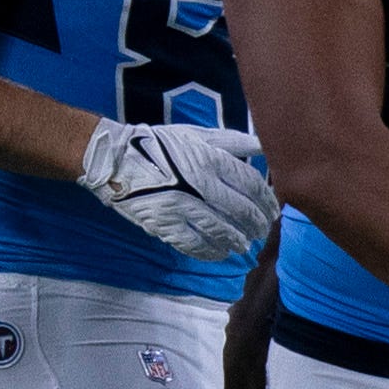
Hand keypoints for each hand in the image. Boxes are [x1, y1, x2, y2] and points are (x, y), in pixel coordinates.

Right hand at [81, 120, 275, 264]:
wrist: (114, 159)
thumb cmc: (159, 145)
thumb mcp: (198, 135)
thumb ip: (234, 142)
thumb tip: (265, 144)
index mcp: (209, 159)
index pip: (250, 183)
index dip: (266, 199)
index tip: (274, 209)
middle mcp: (199, 184)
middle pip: (240, 210)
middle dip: (256, 223)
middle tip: (263, 230)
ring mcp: (180, 205)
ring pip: (220, 229)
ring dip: (237, 240)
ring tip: (245, 245)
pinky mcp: (163, 223)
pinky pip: (192, 243)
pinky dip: (210, 251)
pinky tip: (220, 253)